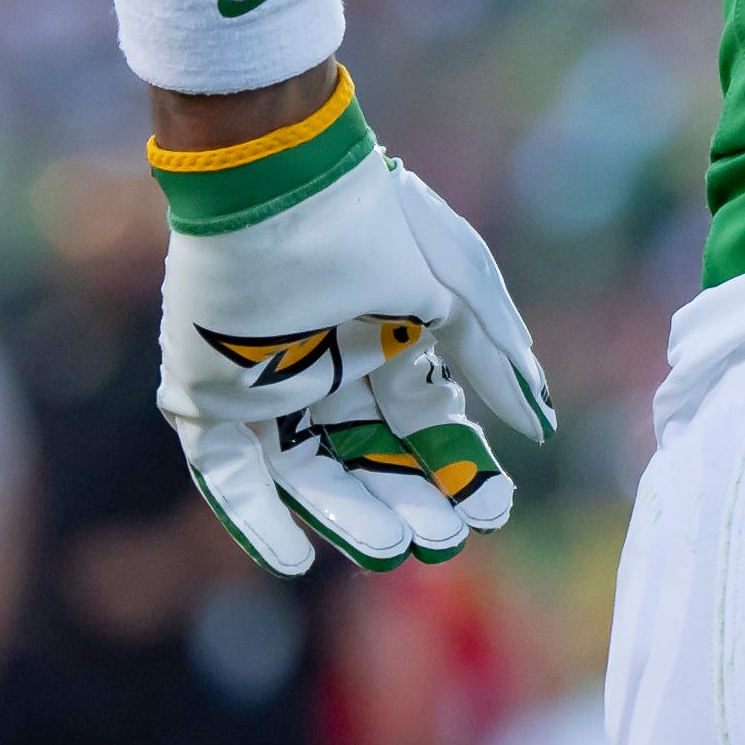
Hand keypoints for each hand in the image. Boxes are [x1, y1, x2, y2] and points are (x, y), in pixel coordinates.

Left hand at [149, 74, 555, 573]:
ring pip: (309, 476)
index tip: (490, 510)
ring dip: (349, 517)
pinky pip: (227, 476)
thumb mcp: (455, 286)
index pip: (427, 425)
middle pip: (371, 461)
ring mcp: (265, 391)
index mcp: (386, 343)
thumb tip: (537, 427)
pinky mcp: (208, 401)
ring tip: (391, 549)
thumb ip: (493, 357)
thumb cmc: (376, 225)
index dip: (458, 469)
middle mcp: (329, 374)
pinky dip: (255, 519)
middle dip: (409, 501)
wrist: (281, 184)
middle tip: (440, 541)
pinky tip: (291, 559)